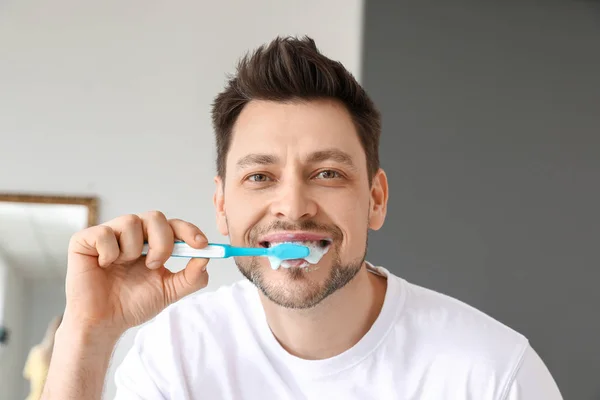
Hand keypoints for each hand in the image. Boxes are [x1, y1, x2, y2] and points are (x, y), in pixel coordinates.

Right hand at [63, 211, 208, 337]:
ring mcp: (109, 234)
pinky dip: (109, 253)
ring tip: (124, 267)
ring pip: (131, 221)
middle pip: (155, 217)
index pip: (174, 225)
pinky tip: (105, 266)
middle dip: (162, 242)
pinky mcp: (84, 240)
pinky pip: (104, 233)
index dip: (188, 230)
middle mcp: (132, 234)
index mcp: (152, 242)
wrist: (104, 324)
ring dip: (133, 250)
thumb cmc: (133, 304)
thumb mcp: (170, 291)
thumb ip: (191, 276)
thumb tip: (207, 258)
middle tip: (155, 265)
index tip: (201, 244)